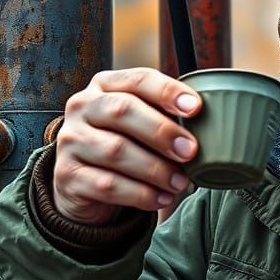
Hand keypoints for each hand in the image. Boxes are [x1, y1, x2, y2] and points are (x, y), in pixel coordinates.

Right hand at [52, 68, 201, 224]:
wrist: (84, 184)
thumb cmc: (124, 145)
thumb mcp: (141, 124)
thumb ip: (166, 117)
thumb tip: (212, 125)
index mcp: (105, 86)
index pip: (137, 80)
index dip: (168, 91)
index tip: (196, 108)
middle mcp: (82, 107)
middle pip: (122, 111)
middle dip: (162, 131)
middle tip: (191, 151)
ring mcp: (70, 140)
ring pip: (115, 151)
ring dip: (155, 169)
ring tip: (181, 183)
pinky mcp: (67, 175)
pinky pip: (107, 184)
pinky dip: (141, 194)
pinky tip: (161, 199)